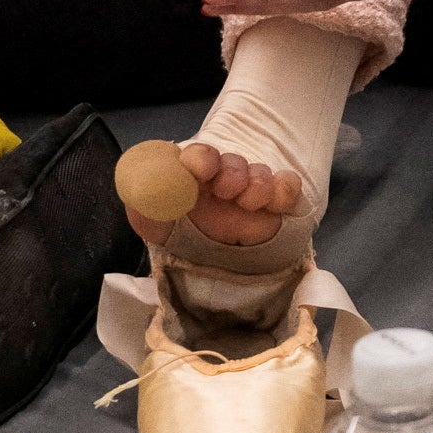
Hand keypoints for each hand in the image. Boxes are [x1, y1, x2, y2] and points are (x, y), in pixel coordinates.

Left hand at [137, 139, 311, 251]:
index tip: (203, 171)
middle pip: (234, 163)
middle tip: (227, 191)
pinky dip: (284, 190)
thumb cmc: (183, 241)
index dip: (202, 159)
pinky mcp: (280, 205)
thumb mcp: (151, 222)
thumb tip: (143, 184)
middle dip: (232, 173)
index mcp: (194, 179)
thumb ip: (144, 202)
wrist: (217, 276)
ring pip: (261, 174)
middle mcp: (223, 181)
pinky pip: (289, 186)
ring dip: (257, 185)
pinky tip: (272, 206)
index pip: (200, 155)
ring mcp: (252, 192)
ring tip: (248, 204)